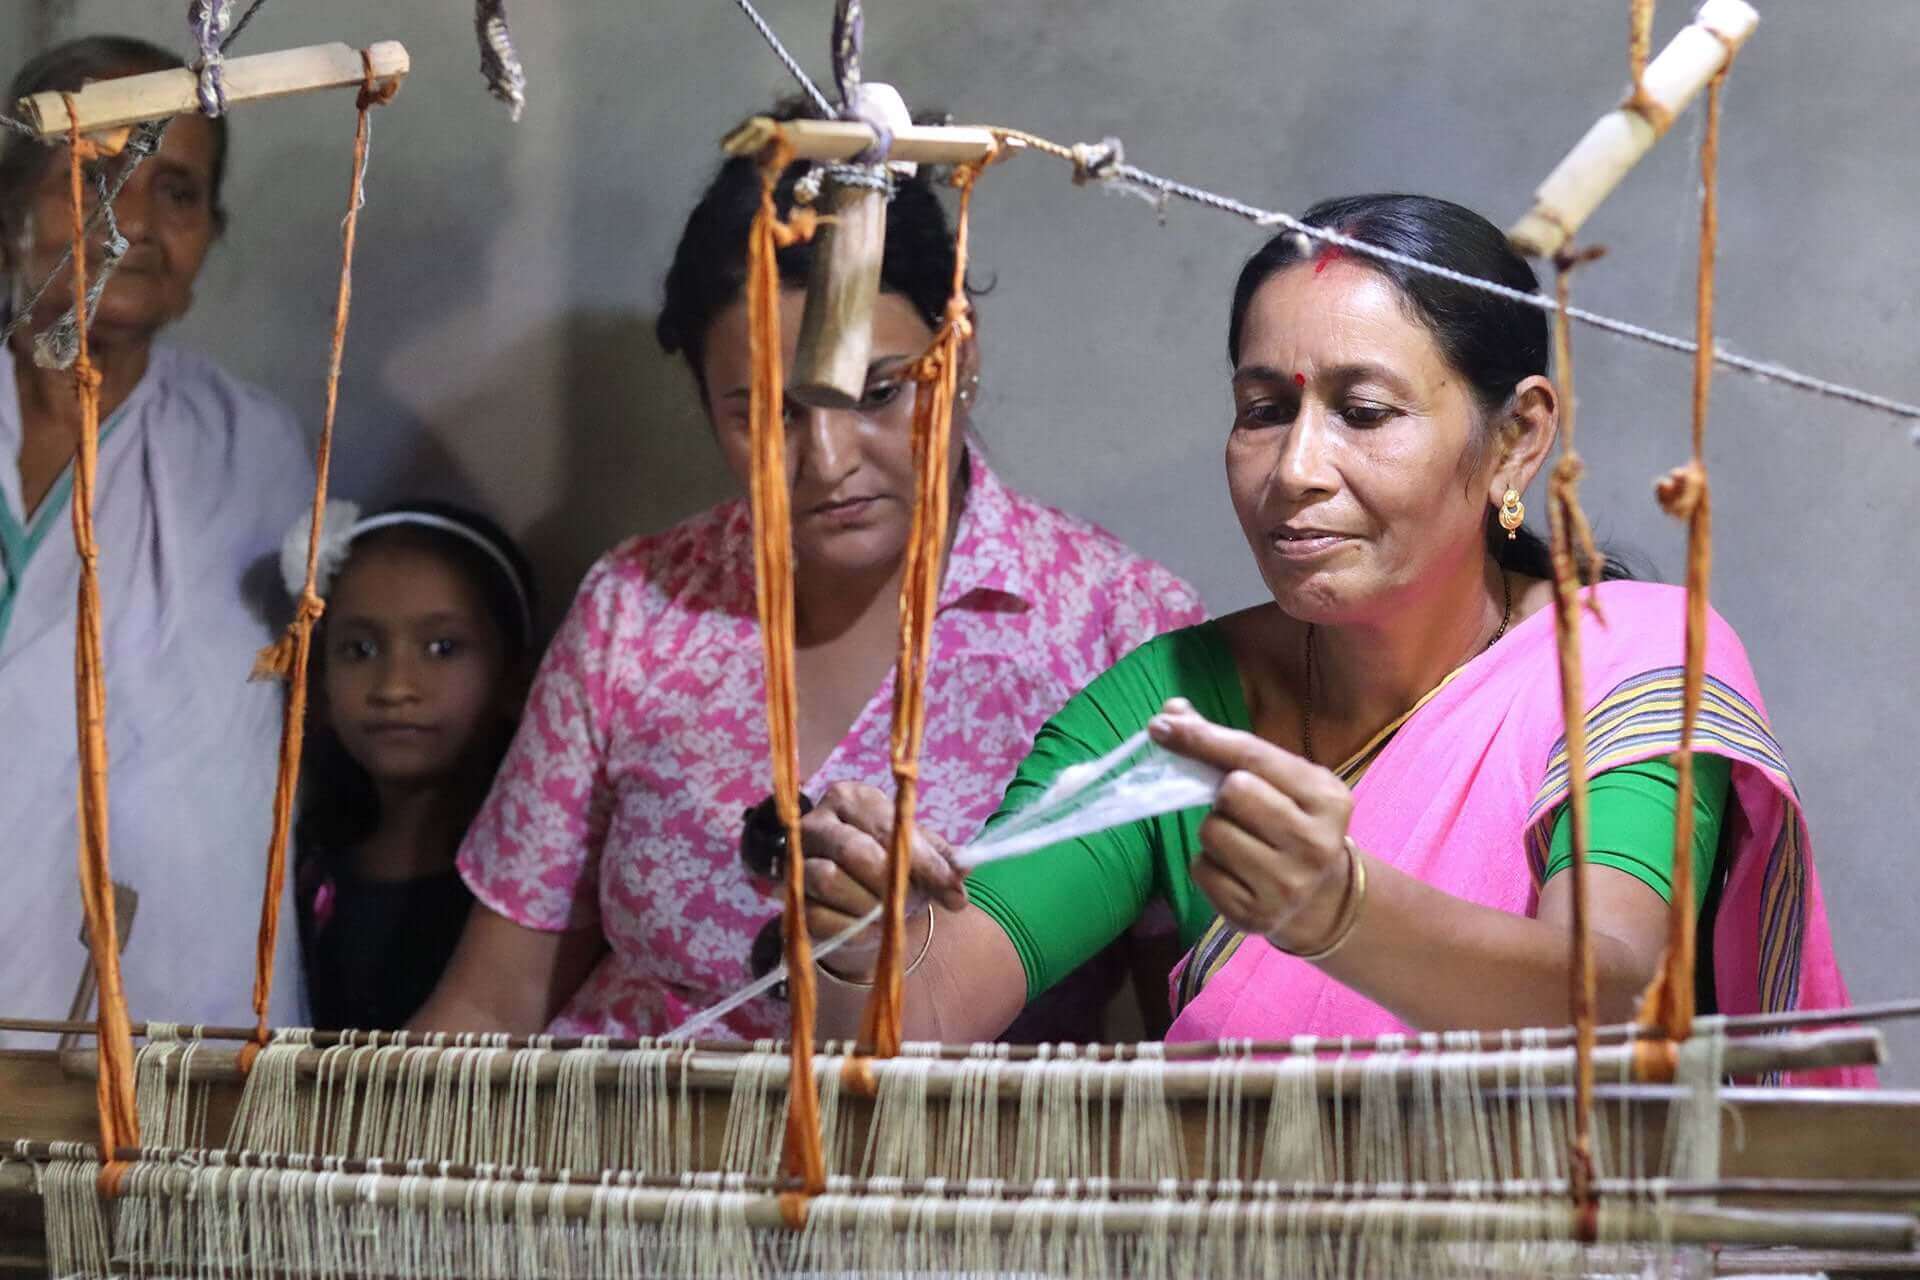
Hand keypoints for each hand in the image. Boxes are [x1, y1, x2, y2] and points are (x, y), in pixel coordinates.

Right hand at [799, 781, 968, 979]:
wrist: (855, 901)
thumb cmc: (889, 866)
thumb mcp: (920, 855)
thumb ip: (943, 862)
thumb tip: (961, 874)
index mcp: (851, 798)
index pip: (887, 826)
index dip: (922, 859)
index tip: (951, 885)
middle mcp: (816, 822)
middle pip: (851, 850)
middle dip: (890, 882)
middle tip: (914, 901)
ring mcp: (796, 860)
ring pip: (827, 880)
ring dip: (868, 905)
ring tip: (890, 915)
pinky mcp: (789, 898)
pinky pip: (816, 914)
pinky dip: (850, 928)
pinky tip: (872, 931)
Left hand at [1146, 697, 1356, 952]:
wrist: (1321, 898)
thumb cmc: (1292, 822)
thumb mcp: (1280, 780)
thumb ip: (1229, 746)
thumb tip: (1171, 713)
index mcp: (1327, 798)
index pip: (1253, 756)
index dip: (1203, 738)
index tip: (1162, 725)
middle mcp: (1315, 843)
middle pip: (1231, 793)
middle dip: (1224, 796)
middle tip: (1243, 811)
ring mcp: (1287, 885)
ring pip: (1212, 832)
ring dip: (1215, 831)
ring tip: (1242, 841)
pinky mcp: (1255, 915)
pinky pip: (1201, 870)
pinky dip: (1208, 865)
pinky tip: (1236, 870)